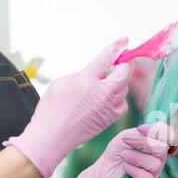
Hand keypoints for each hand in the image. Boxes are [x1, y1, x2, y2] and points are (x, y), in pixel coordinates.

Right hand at [3, 37, 133, 177]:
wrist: (52, 136)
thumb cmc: (52, 109)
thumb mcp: (62, 83)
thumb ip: (84, 74)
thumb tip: (99, 73)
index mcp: (87, 80)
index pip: (107, 58)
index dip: (117, 47)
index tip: (124, 40)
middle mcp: (102, 93)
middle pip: (124, 73)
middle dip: (125, 65)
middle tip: (120, 63)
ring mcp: (108, 107)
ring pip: (124, 88)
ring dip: (119, 83)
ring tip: (105, 84)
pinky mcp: (110, 118)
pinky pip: (122, 104)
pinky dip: (118, 99)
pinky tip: (108, 99)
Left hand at [71, 122, 174, 177]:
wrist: (104, 170)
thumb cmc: (117, 152)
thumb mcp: (125, 137)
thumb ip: (138, 133)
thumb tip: (149, 131)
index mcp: (156, 144)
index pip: (168, 135)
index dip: (156, 131)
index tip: (139, 129)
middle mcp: (159, 157)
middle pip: (162, 148)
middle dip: (143, 143)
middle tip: (126, 141)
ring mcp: (155, 172)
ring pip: (155, 163)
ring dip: (135, 157)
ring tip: (123, 156)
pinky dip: (134, 171)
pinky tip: (125, 168)